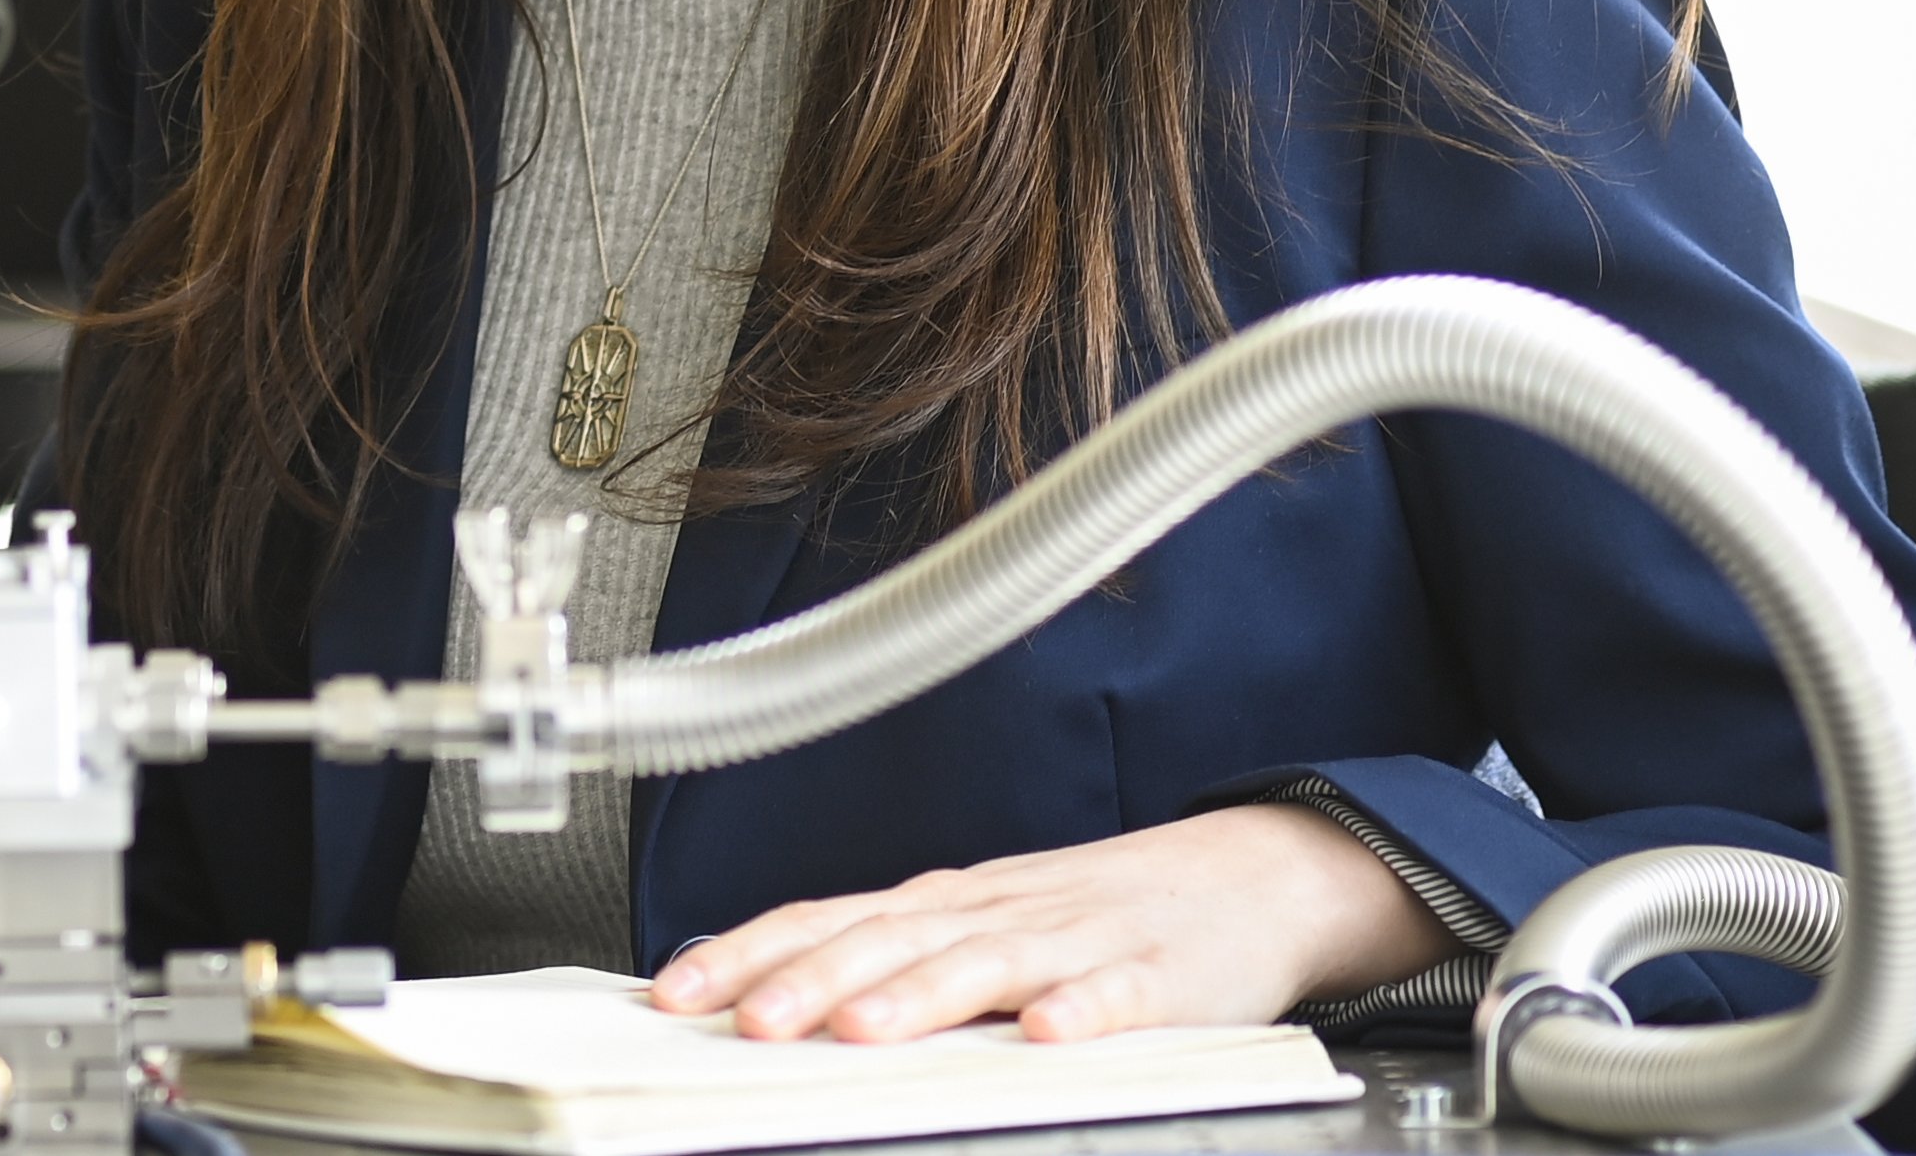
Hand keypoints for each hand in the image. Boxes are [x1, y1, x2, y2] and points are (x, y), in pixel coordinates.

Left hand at [648, 806, 1445, 1045]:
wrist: (1239, 880)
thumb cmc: (1088, 915)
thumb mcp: (977, 928)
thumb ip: (890, 962)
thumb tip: (771, 999)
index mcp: (942, 904)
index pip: (824, 921)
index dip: (748, 953)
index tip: (676, 992)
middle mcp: (993, 911)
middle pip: (887, 941)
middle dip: (811, 982)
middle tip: (748, 1021)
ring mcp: (1075, 939)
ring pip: (985, 964)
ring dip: (919, 998)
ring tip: (863, 1032)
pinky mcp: (1158, 975)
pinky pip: (1117, 994)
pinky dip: (1082, 1011)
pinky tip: (1051, 1034)